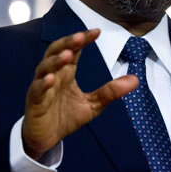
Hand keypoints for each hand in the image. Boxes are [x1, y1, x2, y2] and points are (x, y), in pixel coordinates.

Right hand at [22, 29, 138, 159]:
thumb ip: (111, 91)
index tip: (97, 31)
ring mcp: (42, 87)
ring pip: (44, 67)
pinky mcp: (34, 102)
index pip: (74, 50)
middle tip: (80, 37)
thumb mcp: (93, 105)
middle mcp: (53, 75)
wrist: (46, 140)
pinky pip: (37, 90)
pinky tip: (51, 79)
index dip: (83, 39)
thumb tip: (136, 79)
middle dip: (67, 43)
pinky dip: (43, 83)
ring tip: (68, 55)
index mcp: (67, 73)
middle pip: (56, 52)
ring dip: (55, 60)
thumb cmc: (65, 117)